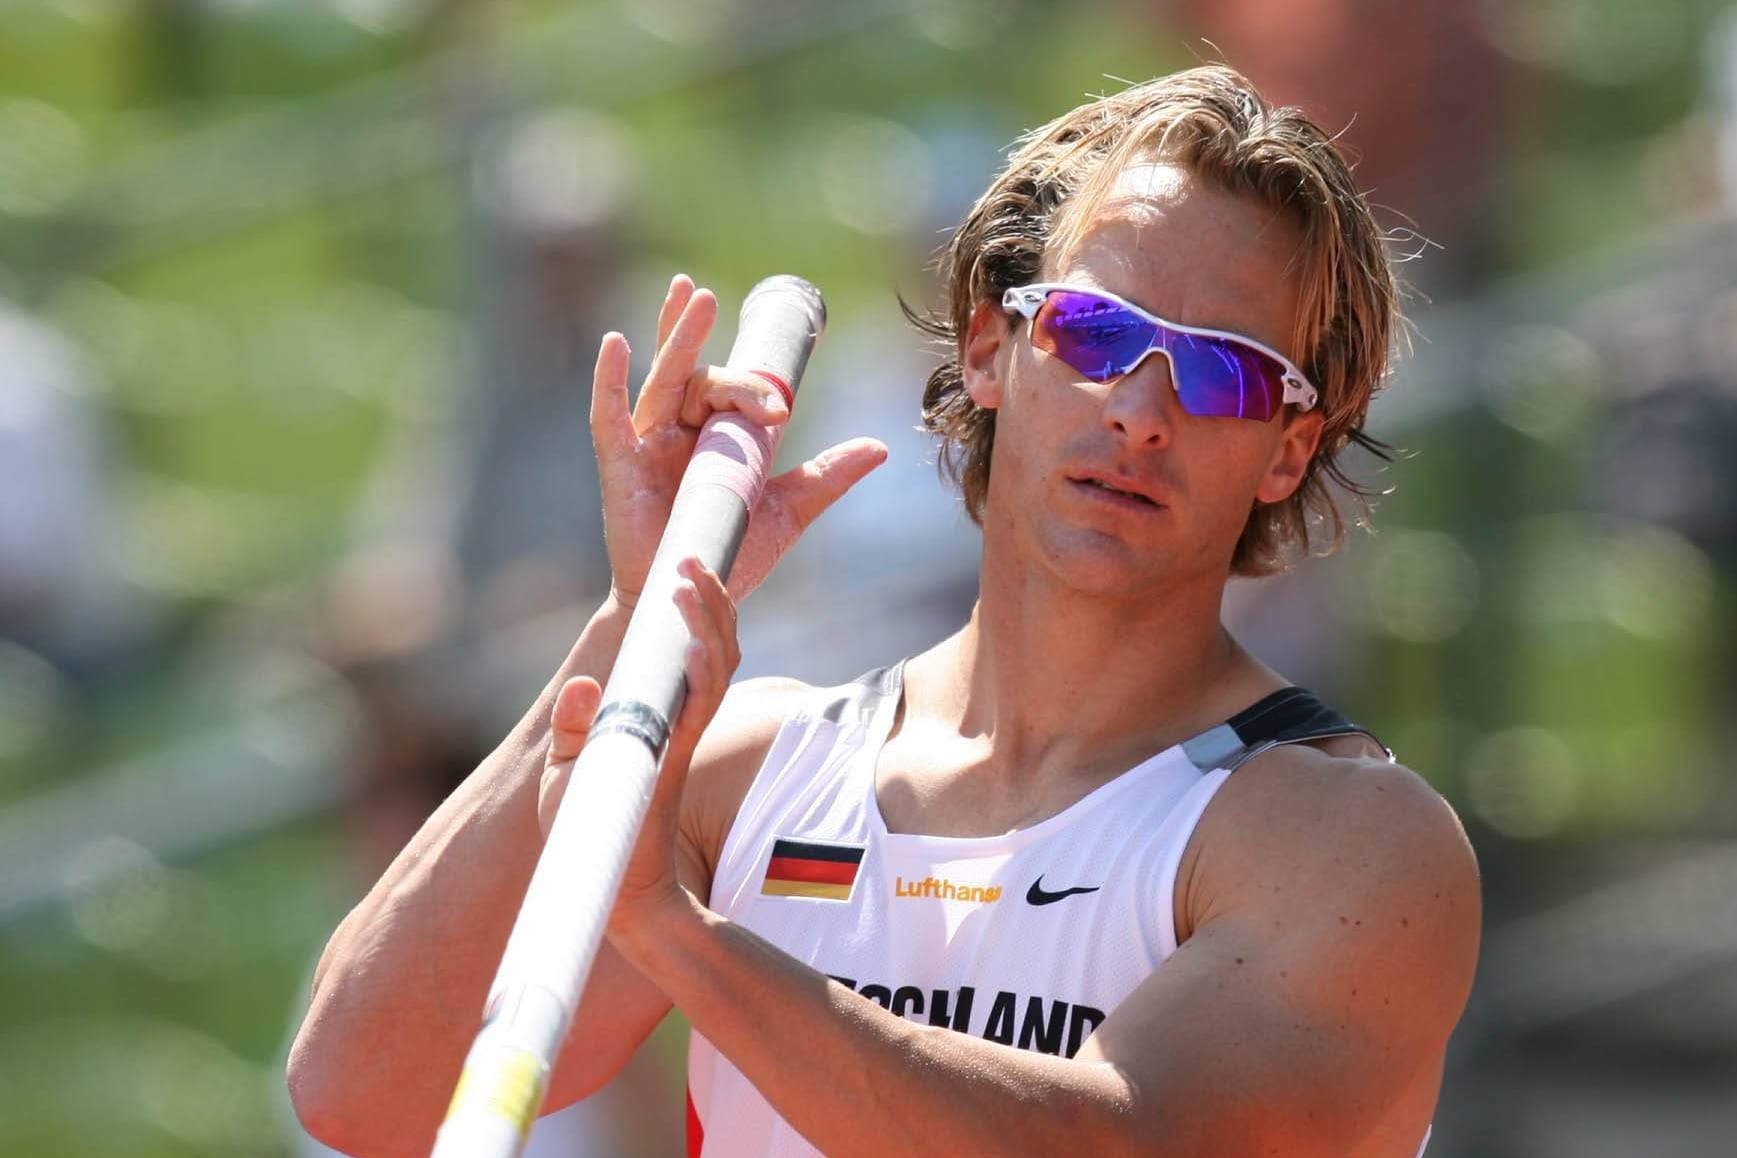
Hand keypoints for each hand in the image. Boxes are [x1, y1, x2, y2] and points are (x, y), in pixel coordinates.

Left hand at [538, 556, 739, 933]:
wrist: (614, 893)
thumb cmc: (593, 832)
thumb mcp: (573, 769)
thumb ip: (576, 726)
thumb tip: (583, 688)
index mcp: (664, 712)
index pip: (696, 649)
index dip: (698, 606)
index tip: (686, 563)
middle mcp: (682, 721)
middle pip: (718, 647)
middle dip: (709, 599)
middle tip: (689, 556)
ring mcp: (682, 739)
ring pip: (716, 669)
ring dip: (705, 622)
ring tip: (689, 581)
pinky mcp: (673, 762)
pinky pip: (697, 713)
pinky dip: (698, 677)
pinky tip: (689, 648)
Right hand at [593, 274, 887, 606]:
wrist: (691, 597)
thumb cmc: (731, 553)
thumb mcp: (787, 512)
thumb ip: (826, 476)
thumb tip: (880, 447)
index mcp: (715, 435)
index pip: (731, 391)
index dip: (753, 390)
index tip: (778, 410)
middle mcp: (680, 431)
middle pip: (694, 375)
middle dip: (699, 335)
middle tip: (710, 297)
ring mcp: (649, 444)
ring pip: (662, 381)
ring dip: (673, 337)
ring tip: (688, 293)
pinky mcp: (621, 465)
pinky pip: (609, 416)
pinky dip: (608, 380)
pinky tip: (614, 343)